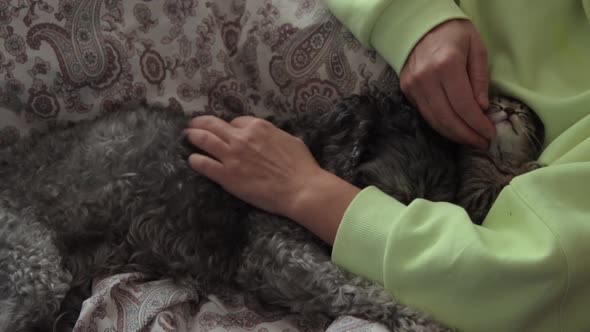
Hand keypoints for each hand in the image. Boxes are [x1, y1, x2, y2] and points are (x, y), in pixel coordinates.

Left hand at [185, 115, 359, 244]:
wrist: (300, 188)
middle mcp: (241, 137)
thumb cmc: (301, 165)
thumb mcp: (290, 139)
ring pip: (203, 140)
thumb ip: (274, 135)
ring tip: (187, 136)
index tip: (228, 131)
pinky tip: (192, 160)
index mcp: (258, 126)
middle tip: (193, 125)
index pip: (236, 121)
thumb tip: (271, 137)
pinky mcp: (226, 175)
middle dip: (200, 123)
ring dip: (193, 136)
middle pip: (213, 124)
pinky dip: (195, 160)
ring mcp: (231, 156)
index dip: (231, 126)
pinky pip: (203, 164)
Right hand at [400, 19, 494, 148]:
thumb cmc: (454, 34)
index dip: (477, 124)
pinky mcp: (407, 90)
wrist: (421, 25)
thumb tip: (482, 108)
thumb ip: (479, 79)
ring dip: (453, 134)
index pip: (463, 106)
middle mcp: (426, 78)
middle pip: (447, 118)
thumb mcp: (477, 49)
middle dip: (466, 135)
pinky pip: (425, 114)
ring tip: (470, 139)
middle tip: (482, 142)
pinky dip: (441, 125)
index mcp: (447, 65)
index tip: (489, 133)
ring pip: (434, 120)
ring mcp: (413, 86)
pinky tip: (454, 128)